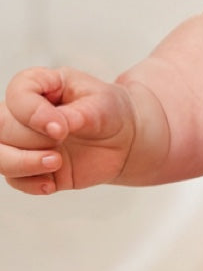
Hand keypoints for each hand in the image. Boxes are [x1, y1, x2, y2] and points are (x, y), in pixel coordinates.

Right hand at [0, 67, 142, 194]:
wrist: (123, 139)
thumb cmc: (108, 111)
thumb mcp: (102, 104)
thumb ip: (78, 114)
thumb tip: (57, 127)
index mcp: (38, 86)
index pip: (17, 95)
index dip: (34, 114)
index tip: (62, 129)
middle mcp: (23, 114)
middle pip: (1, 127)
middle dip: (30, 139)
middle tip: (62, 140)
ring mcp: (25, 143)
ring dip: (23, 163)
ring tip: (57, 163)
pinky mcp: (33, 168)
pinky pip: (16, 180)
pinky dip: (31, 184)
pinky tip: (52, 184)